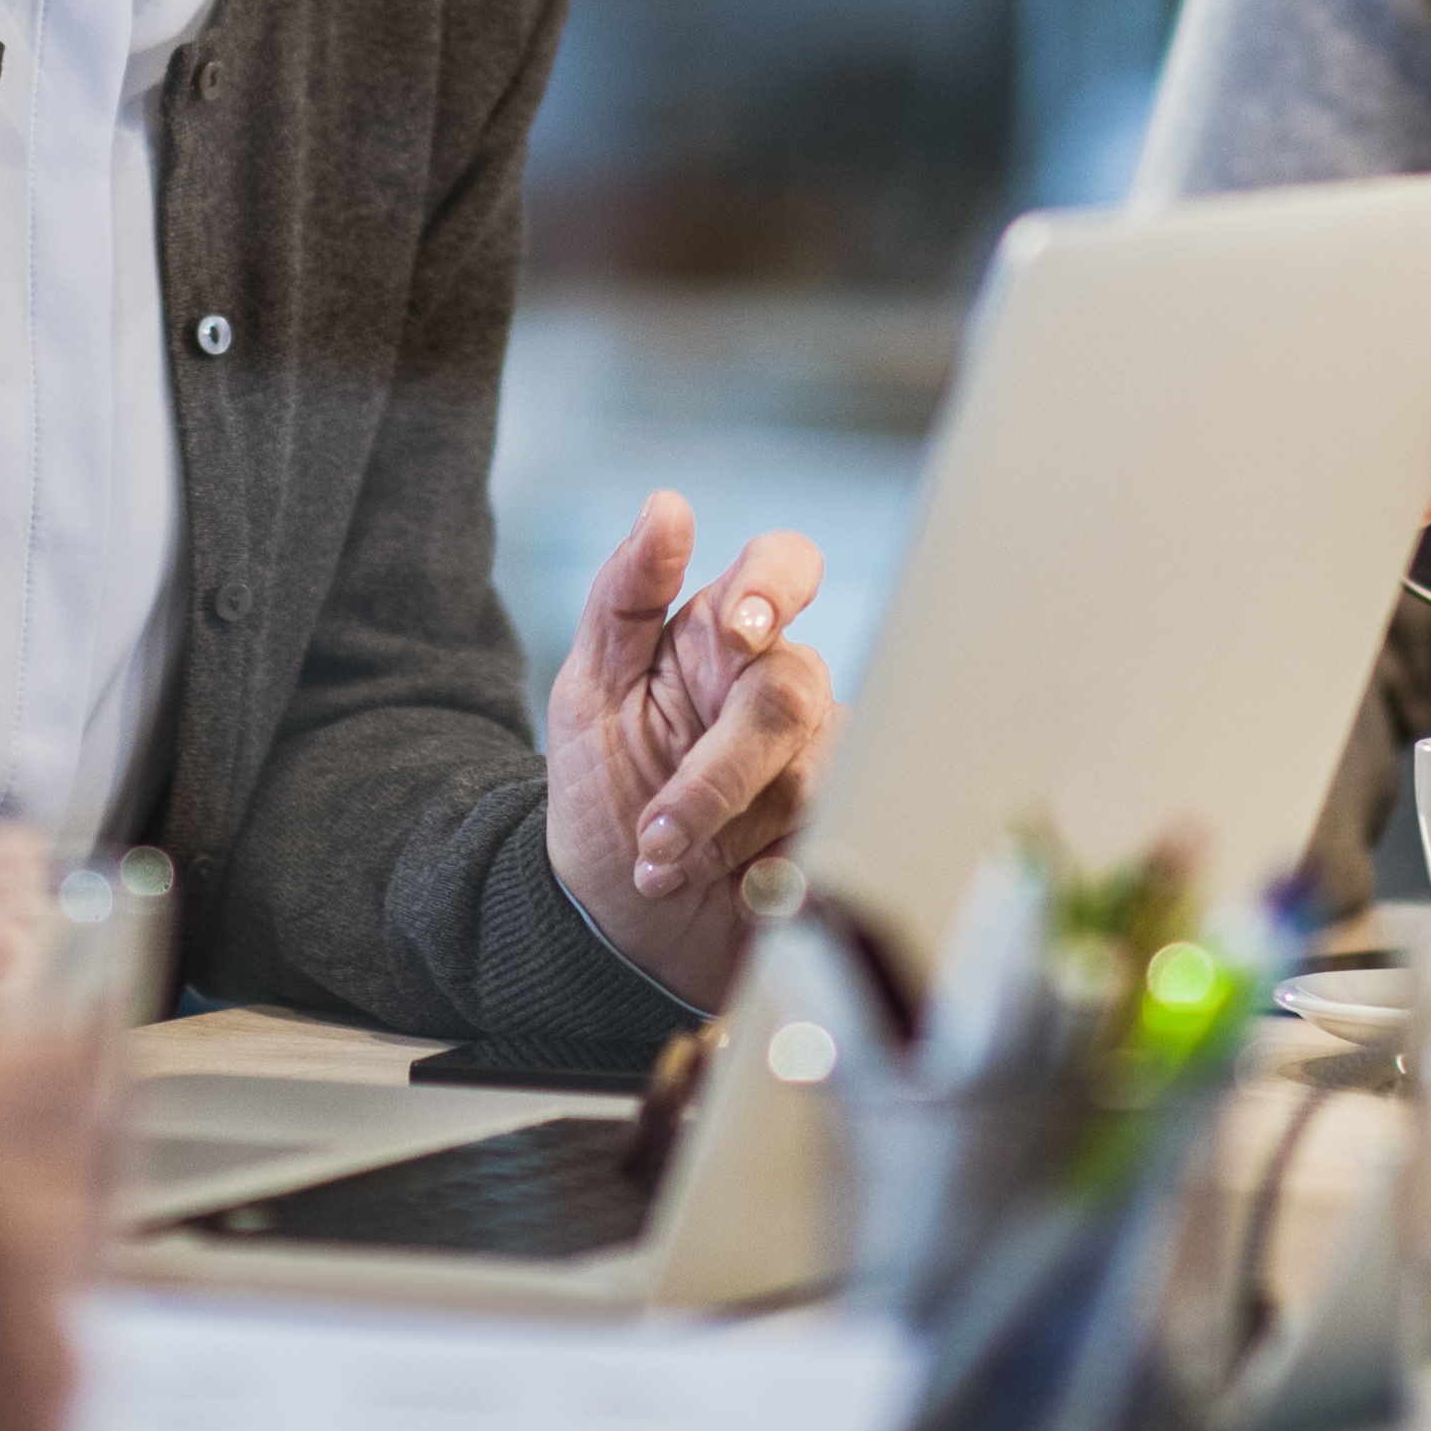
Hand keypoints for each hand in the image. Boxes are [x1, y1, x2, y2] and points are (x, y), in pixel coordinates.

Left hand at [543, 490, 834, 1008]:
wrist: (616, 925)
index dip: (775, 586)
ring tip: (667, 868)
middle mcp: (781, 687)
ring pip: (814, 774)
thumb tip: (667, 504)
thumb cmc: (602, 799)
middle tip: (657, 830)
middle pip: (788, 694)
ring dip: (726, 835)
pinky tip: (732, 893)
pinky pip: (835, 839)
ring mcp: (820, 760)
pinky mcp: (844, 829)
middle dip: (717, 773)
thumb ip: (622, 598)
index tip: (742, 629)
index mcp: (722, 637)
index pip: (783, 568)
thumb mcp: (586, 696)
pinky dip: (771, 876)